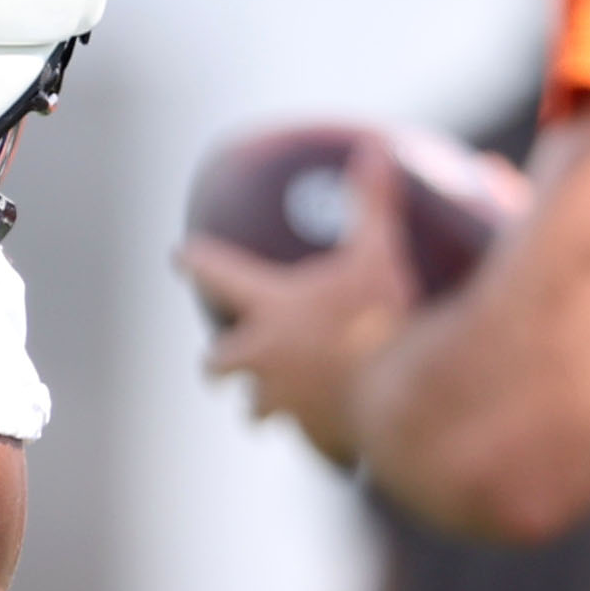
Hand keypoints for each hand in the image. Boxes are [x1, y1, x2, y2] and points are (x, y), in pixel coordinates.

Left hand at [182, 132, 421, 470]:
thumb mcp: (379, 253)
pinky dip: (317, 437)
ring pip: (255, 411)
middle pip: (218, 363)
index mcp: (271, 309)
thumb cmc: (389, 318)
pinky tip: (332, 437)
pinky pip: (308, 441)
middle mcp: (265, 360)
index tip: (180, 255)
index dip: (197, 261)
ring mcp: (286, 404)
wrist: (410, 397)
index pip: (218, 276)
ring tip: (271, 404)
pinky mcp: (314, 438)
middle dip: (219, 361)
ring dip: (260, 404)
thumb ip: (372, 203)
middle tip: (218, 361)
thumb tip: (377, 149)